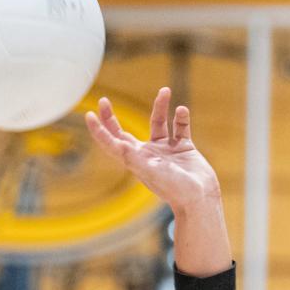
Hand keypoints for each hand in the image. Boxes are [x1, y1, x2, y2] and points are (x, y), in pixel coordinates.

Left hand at [85, 87, 220, 214]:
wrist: (199, 198)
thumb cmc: (174, 189)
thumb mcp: (151, 172)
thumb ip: (133, 157)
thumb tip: (117, 143)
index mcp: (136, 161)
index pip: (112, 143)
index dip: (99, 131)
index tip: (89, 115)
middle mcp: (148, 154)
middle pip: (124, 133)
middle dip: (112, 118)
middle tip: (103, 101)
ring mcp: (166, 150)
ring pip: (158, 122)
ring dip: (161, 107)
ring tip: (165, 91)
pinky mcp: (184, 148)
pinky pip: (181, 127)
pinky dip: (182, 117)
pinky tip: (182, 110)